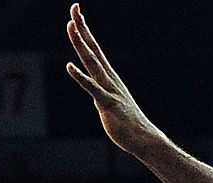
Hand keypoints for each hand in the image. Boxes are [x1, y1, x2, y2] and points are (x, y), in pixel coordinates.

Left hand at [65, 3, 165, 152]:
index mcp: (109, 76)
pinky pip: (91, 88)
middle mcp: (109, 78)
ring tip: (70, 27)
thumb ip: (101, 93)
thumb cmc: (127, 123)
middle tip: (74, 7)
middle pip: (93, 48)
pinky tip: (69, 66)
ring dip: (80, 44)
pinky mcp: (106, 103)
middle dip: (82, 27)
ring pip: (92, 62)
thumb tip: (96, 92)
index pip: (94, 49)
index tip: (77, 13)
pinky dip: (80, 77)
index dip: (85, 30)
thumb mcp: (110, 103)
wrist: (143, 138)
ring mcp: (109, 89)